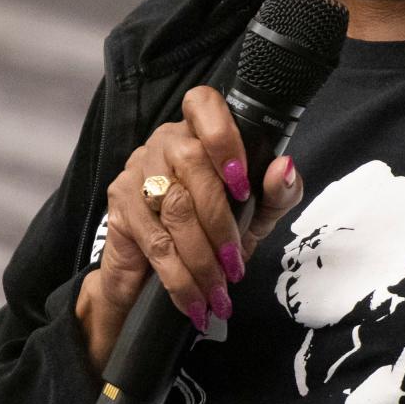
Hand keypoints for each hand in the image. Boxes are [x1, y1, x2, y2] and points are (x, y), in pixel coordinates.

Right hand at [75, 85, 302, 371]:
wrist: (158, 275)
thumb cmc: (216, 230)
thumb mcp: (257, 213)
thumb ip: (276, 191)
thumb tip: (284, 167)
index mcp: (202, 130)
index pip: (204, 104)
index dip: (224, 138)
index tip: (242, 185)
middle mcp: (167, 141)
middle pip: (193, 164)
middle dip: (220, 222)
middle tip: (235, 263)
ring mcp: (139, 169)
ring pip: (173, 207)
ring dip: (201, 257)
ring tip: (220, 290)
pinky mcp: (120, 204)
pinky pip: (154, 240)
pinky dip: (179, 276)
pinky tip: (194, 299)